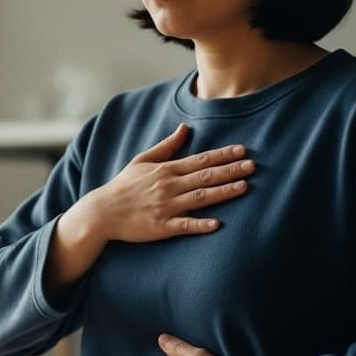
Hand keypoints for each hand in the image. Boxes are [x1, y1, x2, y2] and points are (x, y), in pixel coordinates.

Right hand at [79, 123, 251, 243]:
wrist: (102, 212)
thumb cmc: (123, 186)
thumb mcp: (142, 160)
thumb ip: (167, 145)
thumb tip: (185, 128)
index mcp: (166, 170)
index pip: (200, 159)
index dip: (223, 155)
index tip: (242, 150)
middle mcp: (169, 186)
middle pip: (205, 177)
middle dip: (230, 170)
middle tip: (252, 166)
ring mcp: (166, 207)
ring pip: (200, 198)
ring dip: (222, 192)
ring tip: (244, 187)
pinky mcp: (161, 227)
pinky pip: (184, 226)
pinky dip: (199, 225)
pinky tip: (216, 224)